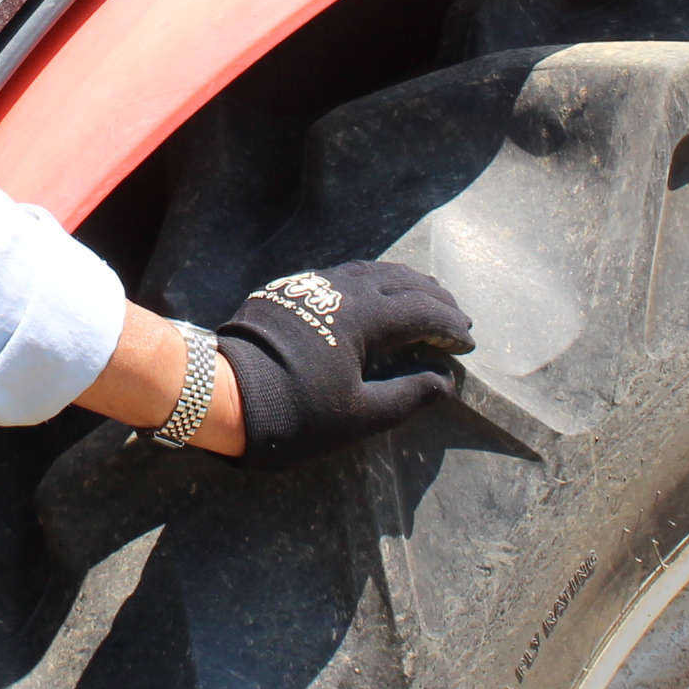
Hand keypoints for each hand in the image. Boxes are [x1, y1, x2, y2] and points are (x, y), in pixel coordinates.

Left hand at [215, 261, 472, 467]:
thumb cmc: (294, 413)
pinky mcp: (290, 290)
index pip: (421, 311)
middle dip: (434, 299)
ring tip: (424, 300)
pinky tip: (373, 295)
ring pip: (371, 272)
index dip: (450, 326)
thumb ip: (408, 396)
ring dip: (403, 285)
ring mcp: (312, 285)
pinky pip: (343, 275)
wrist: (222, 396)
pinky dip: (372, 282)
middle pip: (400, 282)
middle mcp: (341, 290)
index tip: (467, 344)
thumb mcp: (359, 417)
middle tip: (456, 317)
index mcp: (363, 317)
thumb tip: (445, 382)